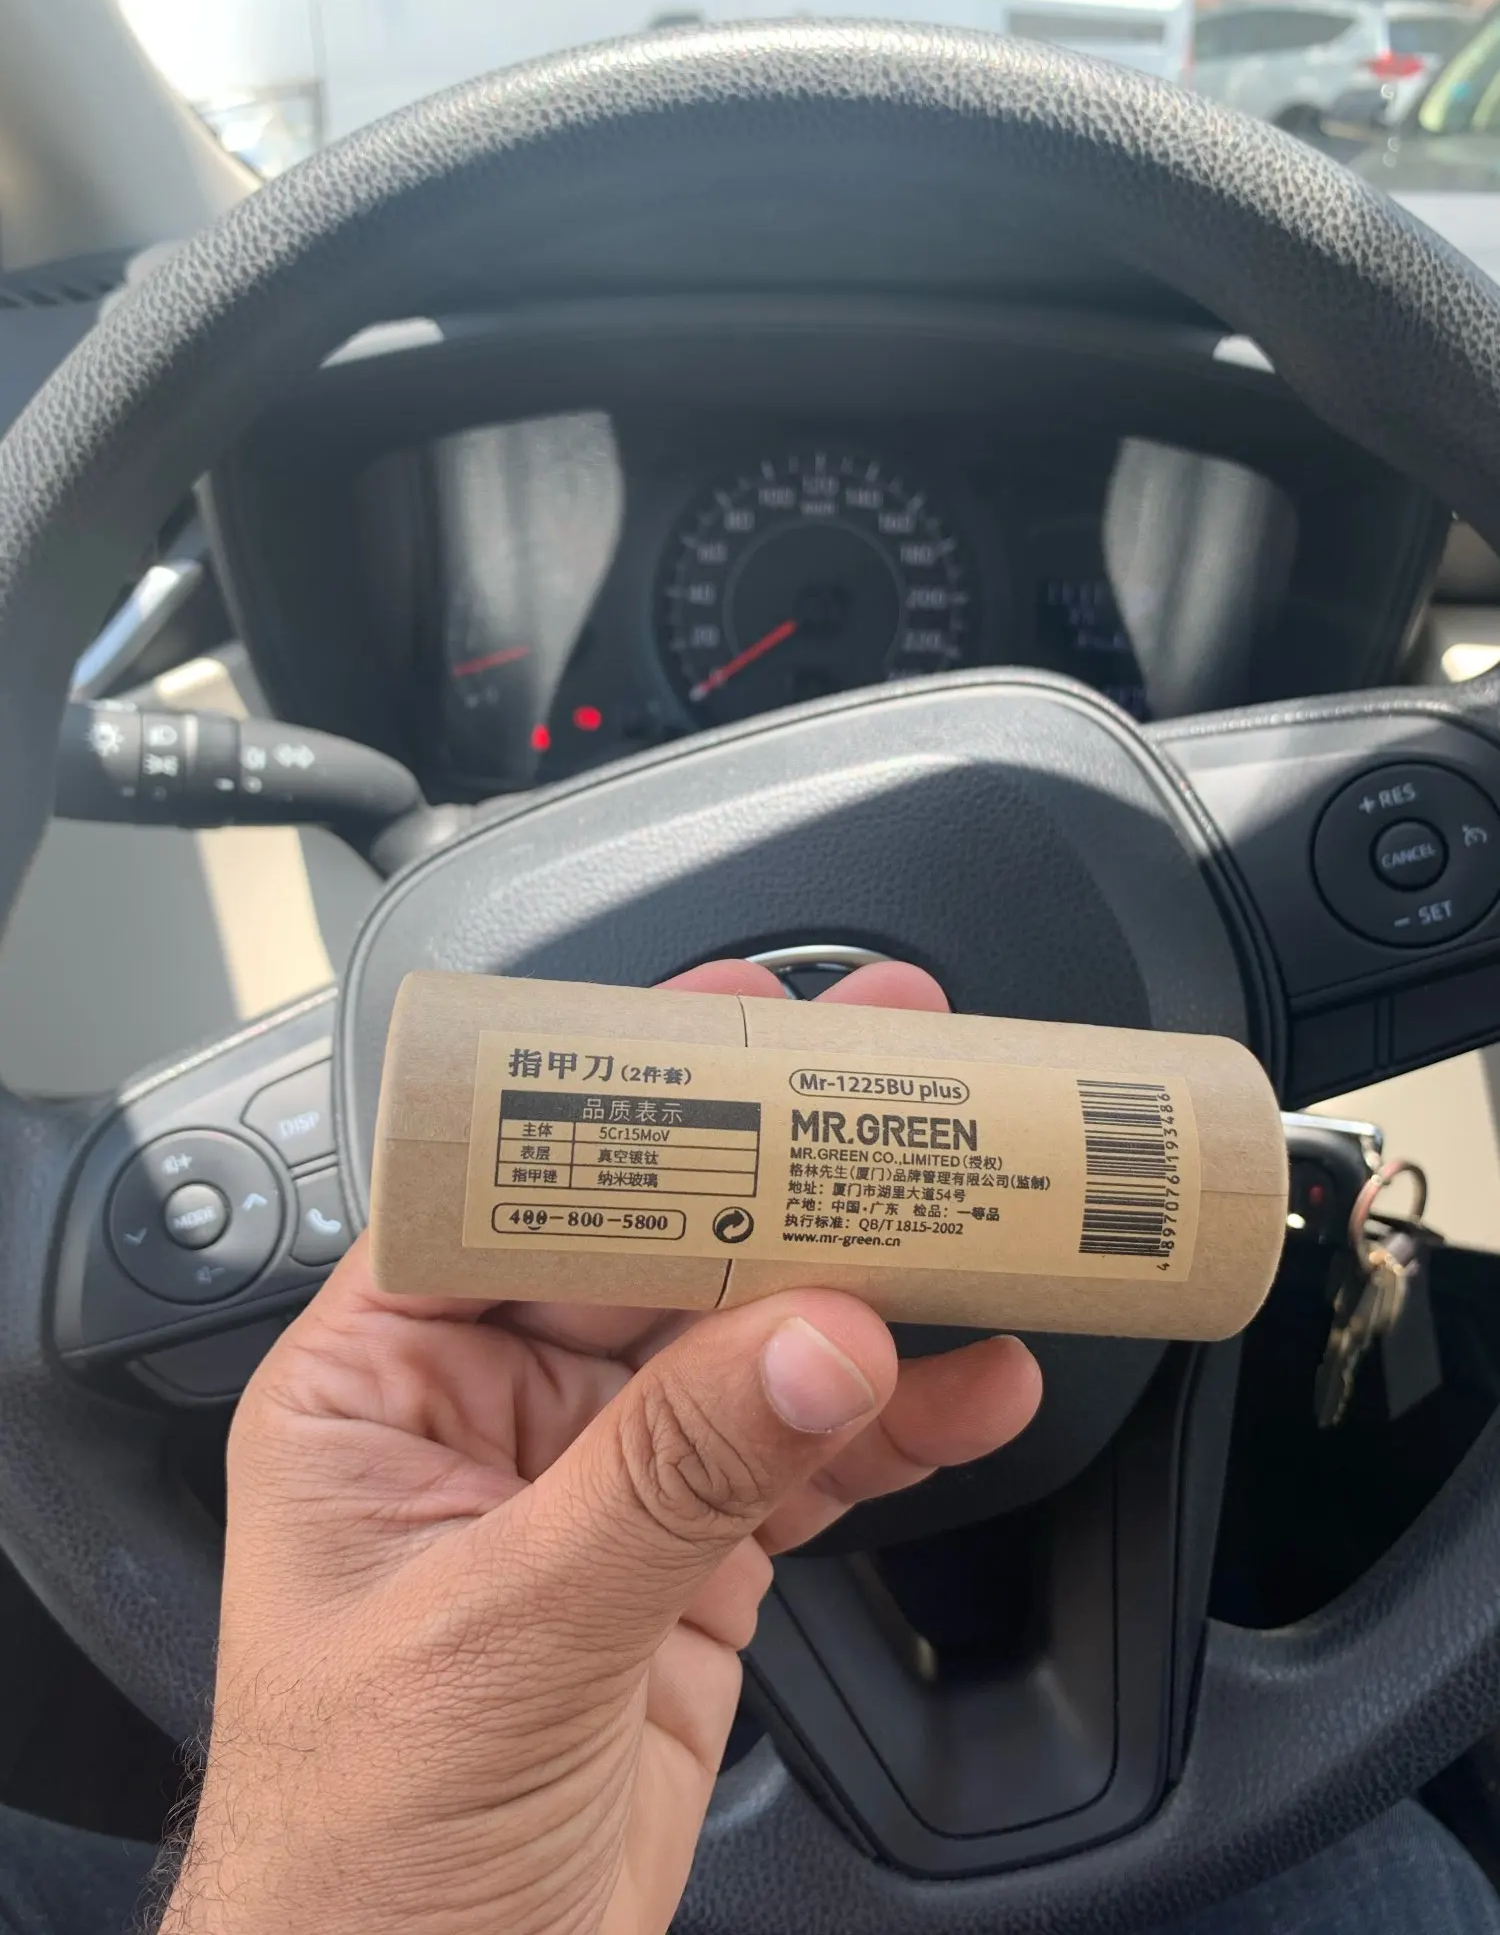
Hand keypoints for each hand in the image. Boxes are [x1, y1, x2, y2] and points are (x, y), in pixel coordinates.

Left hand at [163, 961, 1042, 1934]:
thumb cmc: (360, 1849)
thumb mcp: (508, 1635)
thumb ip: (667, 1476)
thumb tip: (810, 1336)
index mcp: (383, 1381)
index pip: (511, 1193)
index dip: (628, 1103)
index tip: (741, 1026)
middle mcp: (493, 1407)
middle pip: (661, 1250)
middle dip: (783, 1174)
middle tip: (900, 1083)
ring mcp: (602, 1481)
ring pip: (752, 1344)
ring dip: (868, 1290)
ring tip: (983, 1220)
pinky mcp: (690, 1557)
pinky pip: (806, 1459)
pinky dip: (897, 1422)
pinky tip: (977, 1382)